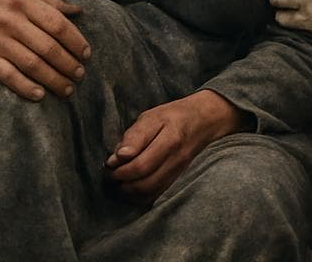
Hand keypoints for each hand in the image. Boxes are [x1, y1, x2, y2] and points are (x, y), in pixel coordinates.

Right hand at [0, 0, 90, 101]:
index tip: (86, 54)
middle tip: (80, 75)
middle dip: (68, 64)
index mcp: (24, 2)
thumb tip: (79, 11)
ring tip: (67, 89)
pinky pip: (8, 76)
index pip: (57, 24)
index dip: (75, 41)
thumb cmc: (1, 2)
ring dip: (53, 79)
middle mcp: (11, 21)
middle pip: (47, 47)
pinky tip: (40, 94)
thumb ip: (52, 1)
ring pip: (31, 64)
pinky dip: (25, 87)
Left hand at [106, 90, 245, 199]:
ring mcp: (178, 172)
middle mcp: (176, 160)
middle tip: (110, 175)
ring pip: (151, 193)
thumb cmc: (173, 116)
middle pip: (145, 183)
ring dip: (129, 192)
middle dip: (122, 183)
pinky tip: (131, 187)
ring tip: (118, 181)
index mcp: (170, 140)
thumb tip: (116, 158)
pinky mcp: (177, 179)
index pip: (141, 165)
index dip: (120, 170)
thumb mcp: (151, 117)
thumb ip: (134, 137)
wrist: (203, 121)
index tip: (108, 165)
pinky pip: (157, 195)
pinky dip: (140, 195)